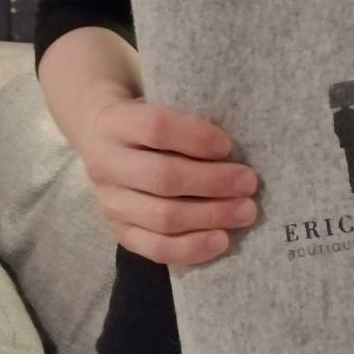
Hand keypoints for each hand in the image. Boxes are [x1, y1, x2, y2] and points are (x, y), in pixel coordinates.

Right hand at [79, 91, 259, 267]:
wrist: (105, 142)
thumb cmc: (149, 124)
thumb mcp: (160, 105)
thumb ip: (188, 122)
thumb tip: (235, 151)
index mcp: (115, 122)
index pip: (156, 128)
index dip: (196, 138)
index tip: (227, 145)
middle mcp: (105, 164)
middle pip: (163, 177)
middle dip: (214, 182)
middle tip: (249, 183)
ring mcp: (109, 203)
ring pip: (162, 217)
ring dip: (211, 216)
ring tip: (245, 211)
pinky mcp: (119, 232)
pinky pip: (156, 248)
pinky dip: (192, 247)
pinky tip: (221, 240)